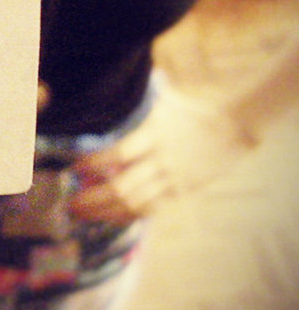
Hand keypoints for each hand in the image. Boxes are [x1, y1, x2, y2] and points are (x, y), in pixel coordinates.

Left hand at [68, 81, 255, 223]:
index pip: (119, 153)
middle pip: (123, 186)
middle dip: (94, 197)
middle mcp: (164, 160)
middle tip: (71, 203)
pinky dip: (129, 214)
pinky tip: (111, 217)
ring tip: (83, 213)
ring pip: (136, 202)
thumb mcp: (165, 100)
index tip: (75, 169)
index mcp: (157, 134)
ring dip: (106, 210)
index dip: (95, 163)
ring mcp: (174, 179)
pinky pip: (153, 208)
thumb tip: (112, 92)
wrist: (238, 122)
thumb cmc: (197, 106)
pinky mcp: (183, 191)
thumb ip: (140, 109)